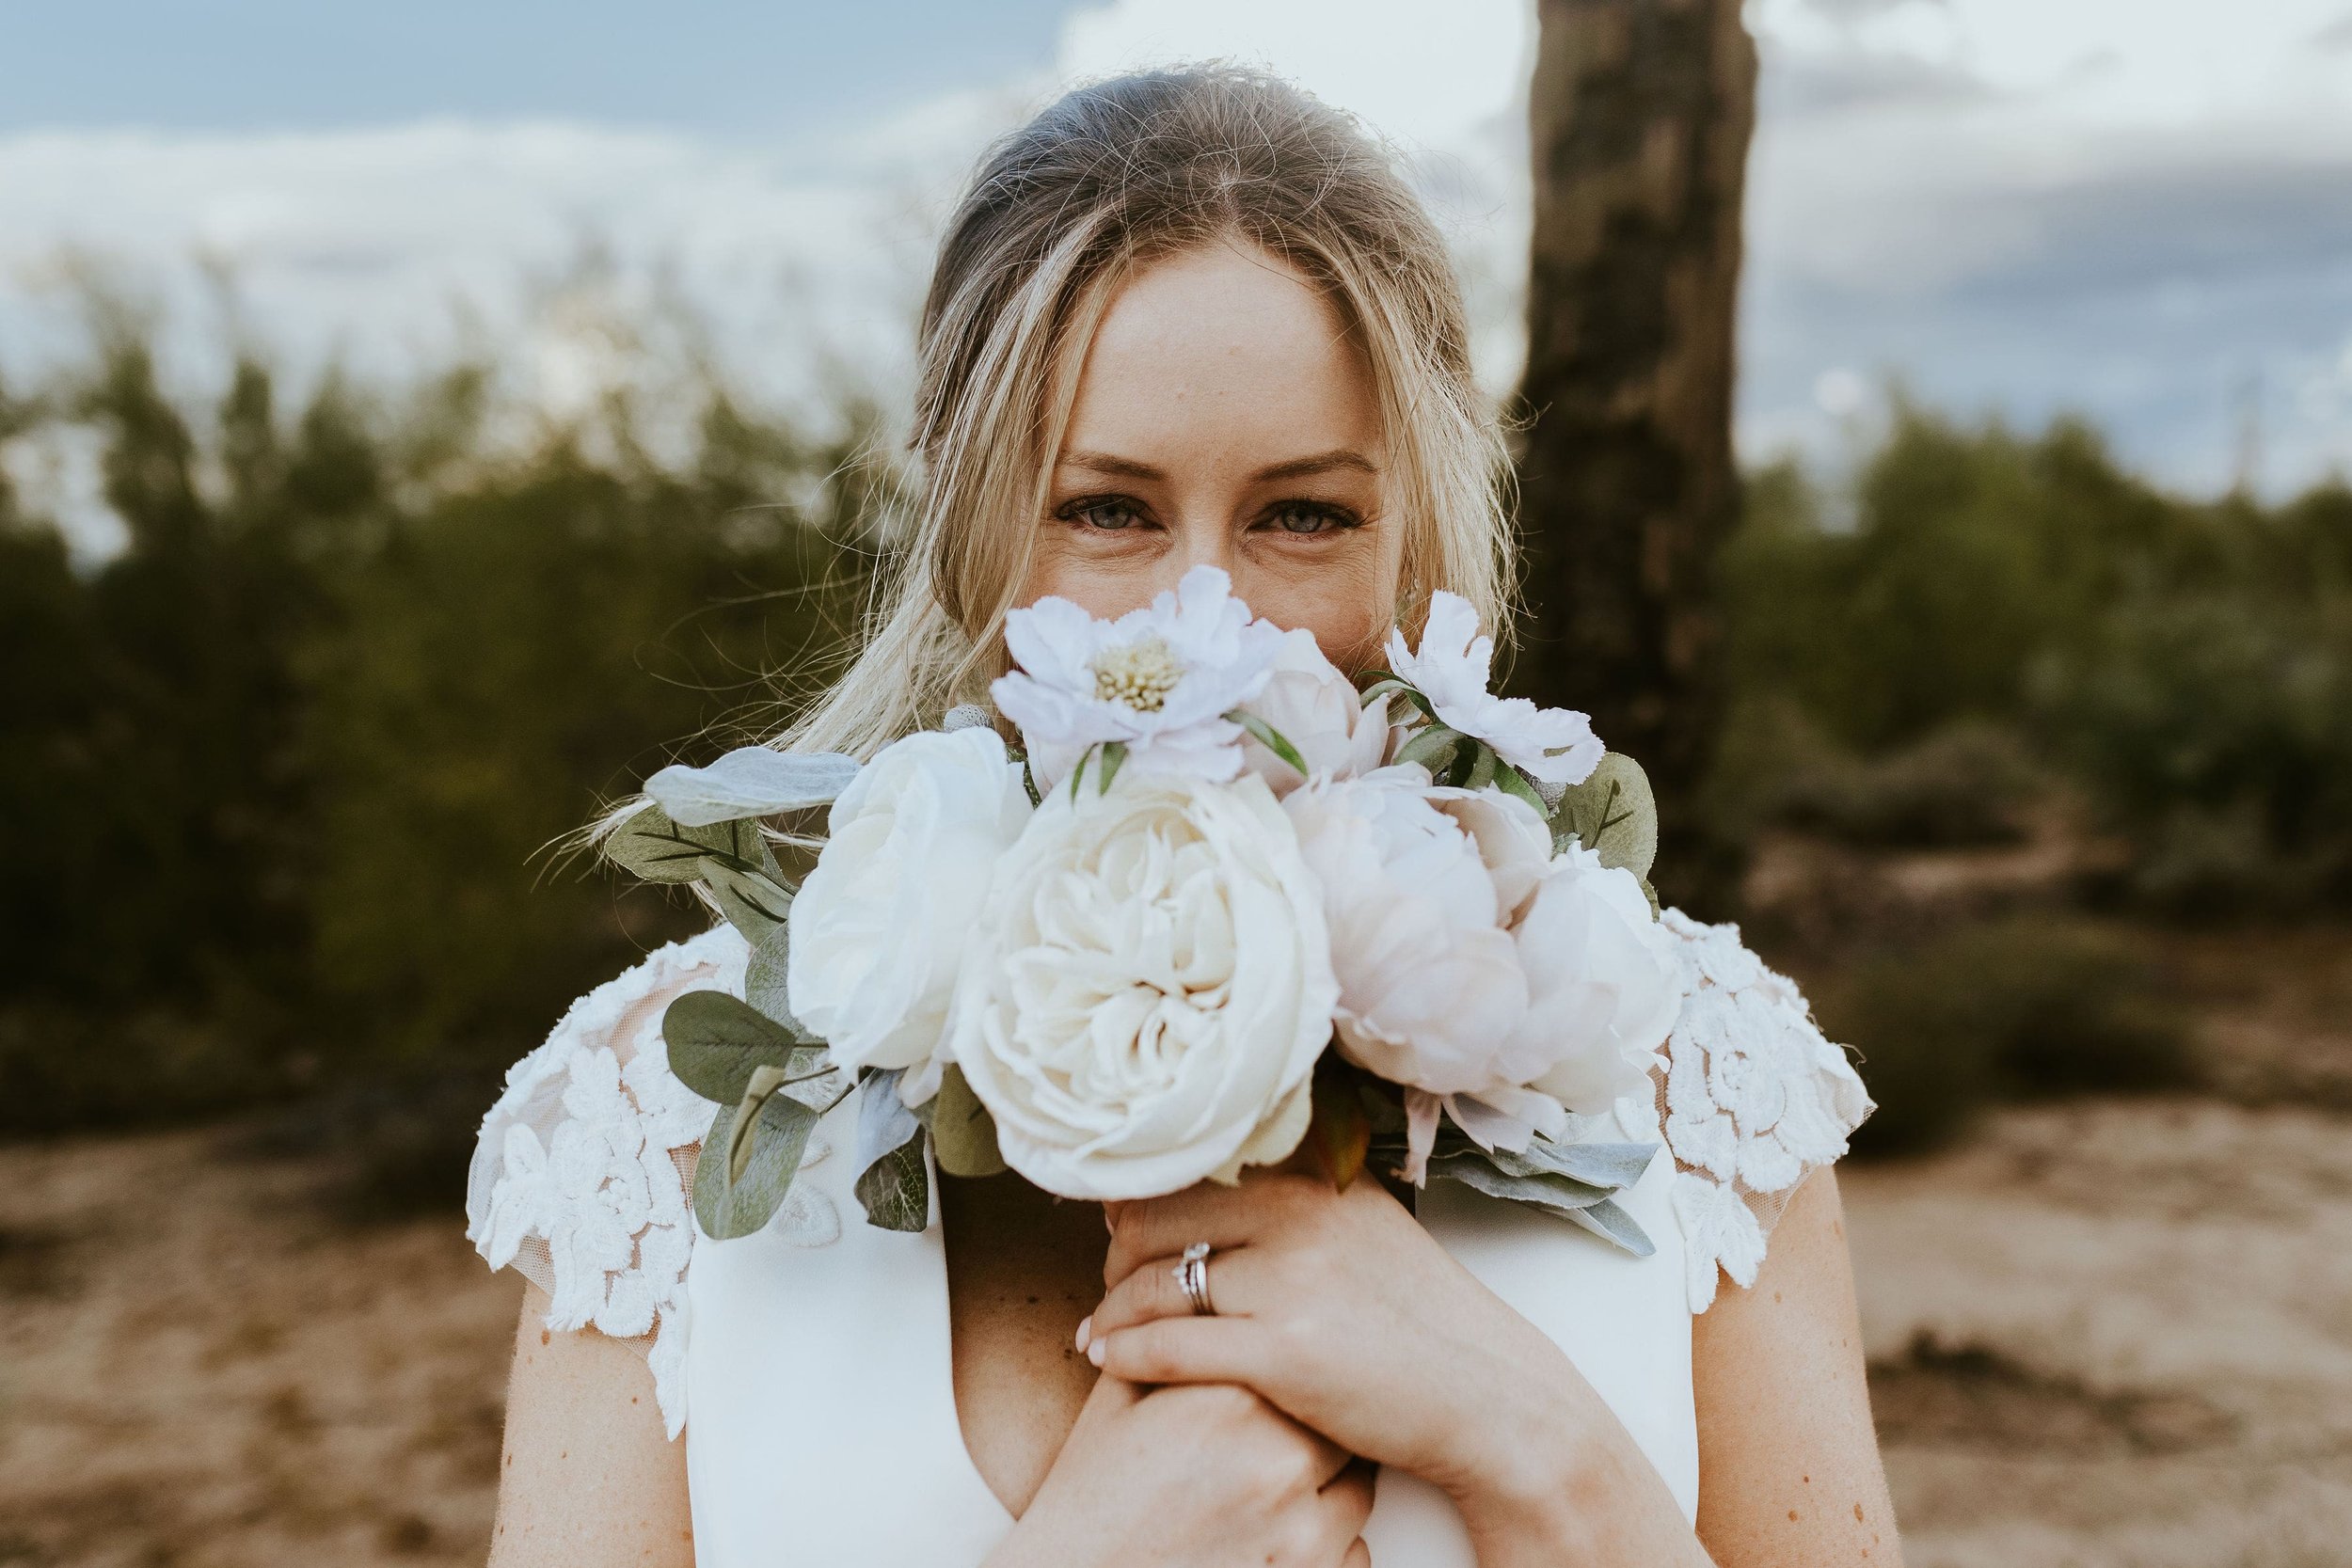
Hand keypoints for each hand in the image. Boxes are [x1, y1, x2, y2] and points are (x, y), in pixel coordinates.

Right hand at [987, 1369, 1372, 1567]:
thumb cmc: (1091, 1499)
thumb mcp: (1118, 1402)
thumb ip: (1168, 1340)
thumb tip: (1196, 1300)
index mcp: (1231, 1398)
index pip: (1299, 1356)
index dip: (1291, 1368)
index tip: (1280, 1376)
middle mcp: (1277, 1459)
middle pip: (1337, 1418)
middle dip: (1314, 1423)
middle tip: (1279, 1435)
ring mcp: (1301, 1528)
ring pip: (1359, 1485)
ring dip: (1328, 1485)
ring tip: (1275, 1491)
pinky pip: (1356, 1552)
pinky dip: (1330, 1545)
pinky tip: (1279, 1536)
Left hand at [1084, 1171, 1690, 1557]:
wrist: (1490, 1398)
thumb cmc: (1422, 1323)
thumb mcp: (1364, 1229)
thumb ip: (1294, 1203)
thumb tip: (1202, 1189)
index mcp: (1316, 1177)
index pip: (1190, 1172)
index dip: (1138, 1201)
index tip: (1116, 1226)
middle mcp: (1301, 1214)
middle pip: (1157, 1221)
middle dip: (1117, 1257)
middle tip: (1108, 1285)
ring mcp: (1291, 1281)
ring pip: (1156, 1284)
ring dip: (1114, 1310)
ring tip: (1098, 1329)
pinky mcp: (1284, 1351)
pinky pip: (1171, 1344)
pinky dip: (1126, 1351)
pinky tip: (1108, 1357)